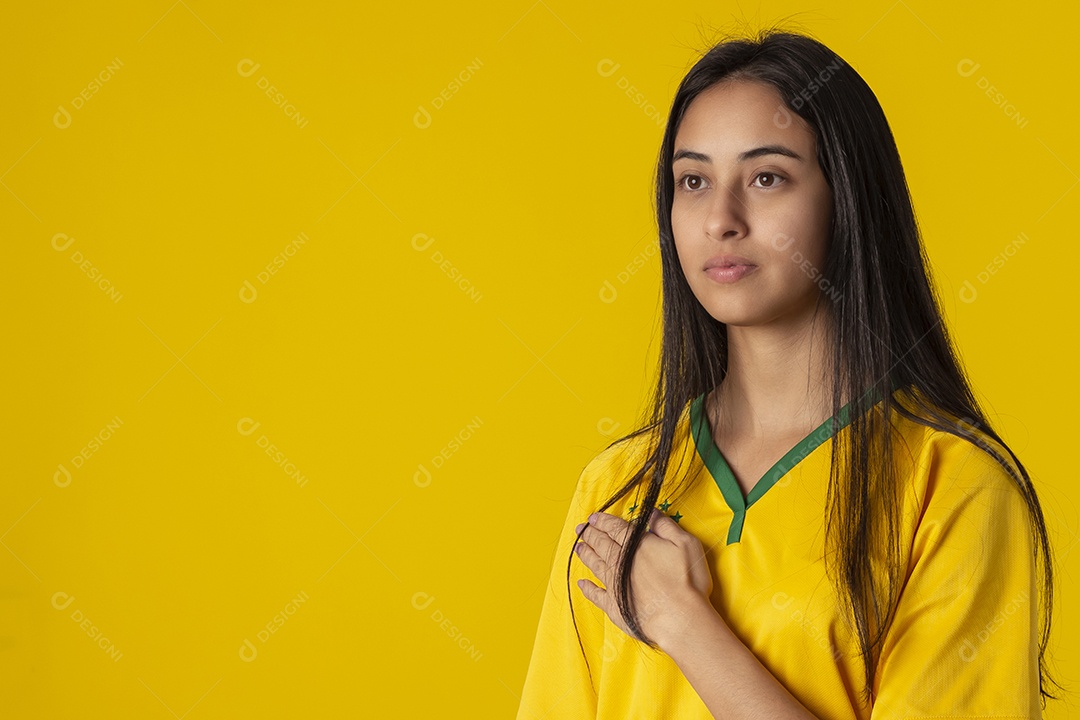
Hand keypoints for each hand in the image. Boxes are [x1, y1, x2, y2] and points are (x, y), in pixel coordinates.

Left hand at [573, 507, 714, 650]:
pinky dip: (588, 589)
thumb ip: (665, 526)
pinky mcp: (614, 606)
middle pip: (602, 544)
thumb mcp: (685, 544)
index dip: (603, 521)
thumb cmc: (687, 581)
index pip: (615, 528)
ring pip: (596, 565)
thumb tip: (651, 512)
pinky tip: (582, 583)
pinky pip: (596, 595)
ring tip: (579, 548)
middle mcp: (621, 562)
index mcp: (636, 545)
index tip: (593, 518)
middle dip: (590, 535)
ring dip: (586, 555)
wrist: (680, 619)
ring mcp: (615, 584)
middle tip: (581, 529)